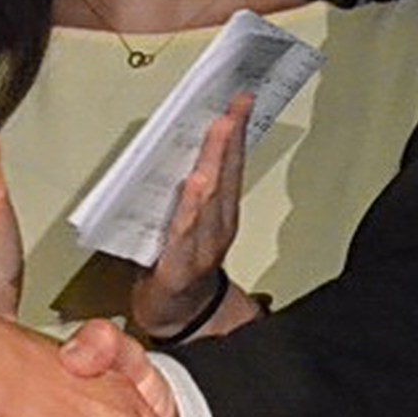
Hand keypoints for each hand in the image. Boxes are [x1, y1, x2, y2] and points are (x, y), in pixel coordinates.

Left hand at [132, 94, 249, 338]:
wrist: (177, 317)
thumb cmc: (180, 266)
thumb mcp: (191, 223)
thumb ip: (191, 192)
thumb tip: (182, 143)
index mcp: (220, 213)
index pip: (230, 165)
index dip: (236, 131)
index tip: (240, 99)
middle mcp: (217, 227)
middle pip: (225, 176)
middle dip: (229, 138)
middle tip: (232, 106)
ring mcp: (200, 246)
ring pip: (209, 197)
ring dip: (215, 162)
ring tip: (219, 132)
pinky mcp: (178, 266)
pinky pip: (184, 231)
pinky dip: (191, 206)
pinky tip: (195, 184)